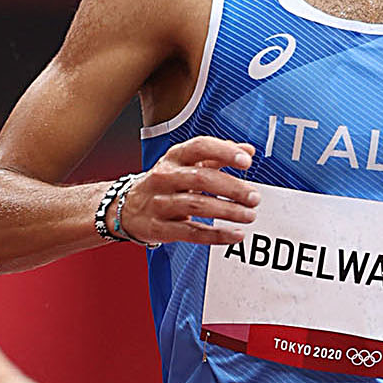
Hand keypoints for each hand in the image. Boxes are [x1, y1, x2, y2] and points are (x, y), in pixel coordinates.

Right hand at [119, 138, 256, 246]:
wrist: (129, 208)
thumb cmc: (166, 184)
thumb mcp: (187, 164)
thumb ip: (217, 156)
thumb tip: (248, 150)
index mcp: (174, 157)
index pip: (199, 147)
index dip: (224, 152)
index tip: (246, 161)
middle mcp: (165, 177)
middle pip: (201, 179)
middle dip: (232, 188)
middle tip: (254, 197)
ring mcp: (160, 203)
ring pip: (196, 206)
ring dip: (227, 211)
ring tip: (249, 215)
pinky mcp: (160, 228)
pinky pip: (191, 233)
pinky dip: (216, 235)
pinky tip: (235, 234)